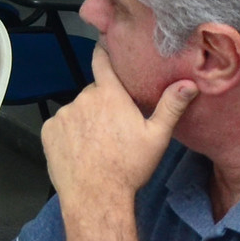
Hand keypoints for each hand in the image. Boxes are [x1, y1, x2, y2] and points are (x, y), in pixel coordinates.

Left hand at [41, 49, 197, 210]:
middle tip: (114, 127)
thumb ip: (171, 106)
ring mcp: (64, 114)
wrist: (96, 195)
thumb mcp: (156, 137)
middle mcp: (83, 99)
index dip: (103, 52)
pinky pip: (60, 125)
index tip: (102, 44)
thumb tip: (190, 84)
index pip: (103, 62)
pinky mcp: (49, 130)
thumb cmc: (128, 167)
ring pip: (77, 110)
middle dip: (102, 104)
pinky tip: (80, 150)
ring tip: (97, 144)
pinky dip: (68, 133)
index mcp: (110, 95)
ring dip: (85, 120)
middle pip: (93, 93)